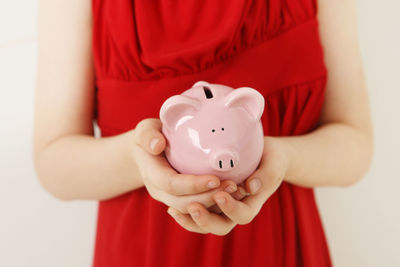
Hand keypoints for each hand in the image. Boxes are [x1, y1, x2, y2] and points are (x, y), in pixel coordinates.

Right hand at [132, 118, 237, 212]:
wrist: (148, 151)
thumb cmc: (150, 136)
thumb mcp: (145, 130)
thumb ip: (147, 135)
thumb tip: (157, 145)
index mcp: (152, 174)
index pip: (171, 185)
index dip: (193, 184)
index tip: (215, 178)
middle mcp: (160, 192)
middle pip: (183, 202)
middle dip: (208, 197)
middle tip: (232, 186)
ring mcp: (170, 199)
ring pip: (192, 210)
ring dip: (213, 203)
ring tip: (235, 190)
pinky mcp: (182, 200)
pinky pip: (198, 210)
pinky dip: (214, 206)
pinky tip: (231, 196)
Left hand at [167, 136, 287, 234]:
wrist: (264, 154)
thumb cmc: (270, 157)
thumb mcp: (274, 162)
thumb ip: (266, 175)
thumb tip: (251, 187)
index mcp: (252, 203)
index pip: (243, 215)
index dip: (231, 209)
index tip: (220, 194)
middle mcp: (236, 210)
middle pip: (222, 226)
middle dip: (206, 220)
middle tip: (193, 206)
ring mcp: (222, 208)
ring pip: (206, 224)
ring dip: (191, 220)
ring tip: (174, 209)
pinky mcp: (210, 201)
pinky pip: (197, 214)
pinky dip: (184, 213)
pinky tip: (171, 206)